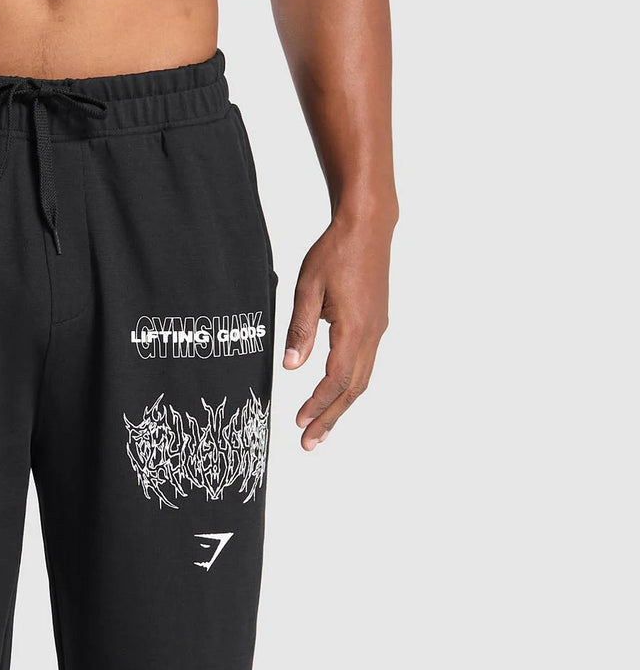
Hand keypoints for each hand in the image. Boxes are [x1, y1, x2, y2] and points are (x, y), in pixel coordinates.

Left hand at [282, 211, 393, 450]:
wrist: (368, 225)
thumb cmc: (335, 251)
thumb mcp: (307, 288)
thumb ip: (300, 330)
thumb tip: (291, 367)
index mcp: (354, 328)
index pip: (335, 379)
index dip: (317, 405)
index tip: (300, 423)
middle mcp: (371, 334)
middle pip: (352, 389)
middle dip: (329, 418)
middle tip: (310, 444)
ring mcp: (377, 330)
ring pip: (361, 380)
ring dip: (341, 407)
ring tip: (321, 429)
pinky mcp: (377, 325)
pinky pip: (365, 366)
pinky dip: (349, 387)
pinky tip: (336, 397)